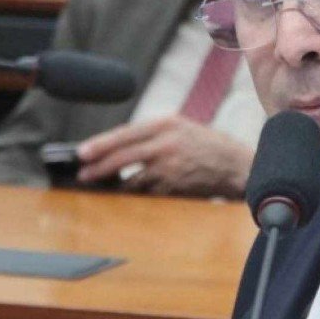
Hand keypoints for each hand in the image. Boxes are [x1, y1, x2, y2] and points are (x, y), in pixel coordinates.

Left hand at [76, 116, 253, 197]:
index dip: (100, 144)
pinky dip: (138, 194)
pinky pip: (148, 193)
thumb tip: (118, 147)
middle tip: (84, 174)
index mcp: (166, 123)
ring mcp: (171, 166)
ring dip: (116, 185)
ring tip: (103, 186)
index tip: (82, 152)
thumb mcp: (180, 128)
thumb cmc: (207, 146)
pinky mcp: (176, 186)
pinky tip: (130, 195)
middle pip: (123, 156)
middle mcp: (166, 142)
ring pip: (133, 178)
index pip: (125, 133)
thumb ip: (153, 134)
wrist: (237, 165)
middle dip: (99, 167)